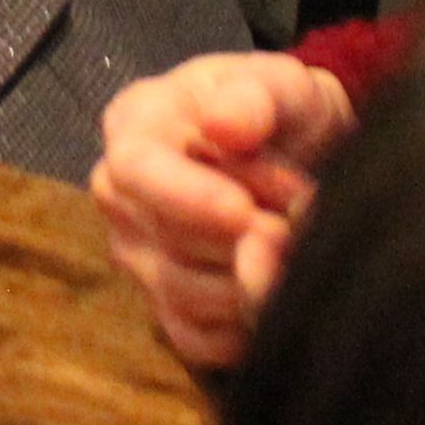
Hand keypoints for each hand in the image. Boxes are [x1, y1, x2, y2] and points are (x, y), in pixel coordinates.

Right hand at [90, 51, 359, 371]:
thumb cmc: (282, 111)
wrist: (300, 155)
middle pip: (168, 239)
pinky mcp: (164, 312)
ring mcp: (137, 259)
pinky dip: (246, 322)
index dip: (188, 197)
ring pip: (189, 295)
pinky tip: (278, 283)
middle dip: (248, 233)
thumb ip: (256, 96)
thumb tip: (227, 124)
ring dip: (256, 276)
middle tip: (305, 207)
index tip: (246, 211)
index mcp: (133, 125)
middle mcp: (119, 197)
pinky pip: (199, 340)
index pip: (135, 170)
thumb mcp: (281, 84)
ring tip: (297, 236)